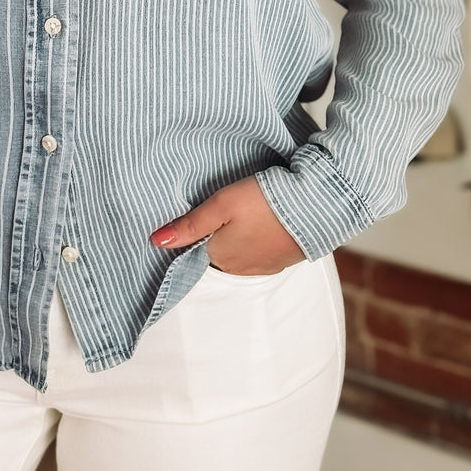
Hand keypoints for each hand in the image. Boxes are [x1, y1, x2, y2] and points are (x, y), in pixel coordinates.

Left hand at [149, 175, 305, 274]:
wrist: (315, 206)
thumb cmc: (264, 201)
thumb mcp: (221, 205)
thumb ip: (189, 225)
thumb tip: (155, 241)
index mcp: (219, 256)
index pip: (196, 248)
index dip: (198, 231)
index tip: (204, 214)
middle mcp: (239, 269)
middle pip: (218, 251)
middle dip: (219, 234)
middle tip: (227, 208)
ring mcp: (263, 268)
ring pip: (240, 253)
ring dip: (240, 237)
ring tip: (246, 212)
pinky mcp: (282, 261)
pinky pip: (260, 253)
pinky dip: (259, 240)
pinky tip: (264, 221)